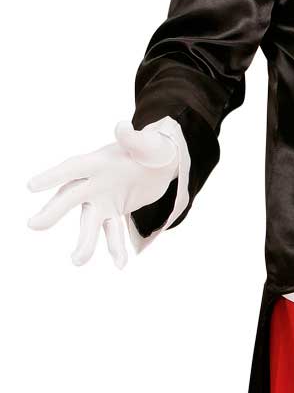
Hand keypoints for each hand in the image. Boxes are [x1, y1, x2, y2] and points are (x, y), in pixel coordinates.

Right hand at [27, 120, 178, 268]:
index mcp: (98, 162)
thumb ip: (135, 139)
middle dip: (54, 211)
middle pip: (71, 198)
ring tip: (77, 262)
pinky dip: (116, 249)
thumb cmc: (153, 148)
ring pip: (90, 223)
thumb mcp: (148, 143)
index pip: (72, 168)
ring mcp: (103, 199)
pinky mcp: (115, 211)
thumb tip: (123, 127)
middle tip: (34, 225)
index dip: (53, 176)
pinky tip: (120, 265)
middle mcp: (95, 182)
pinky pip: (113, 232)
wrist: (163, 163)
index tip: (32, 186)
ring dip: (85, 242)